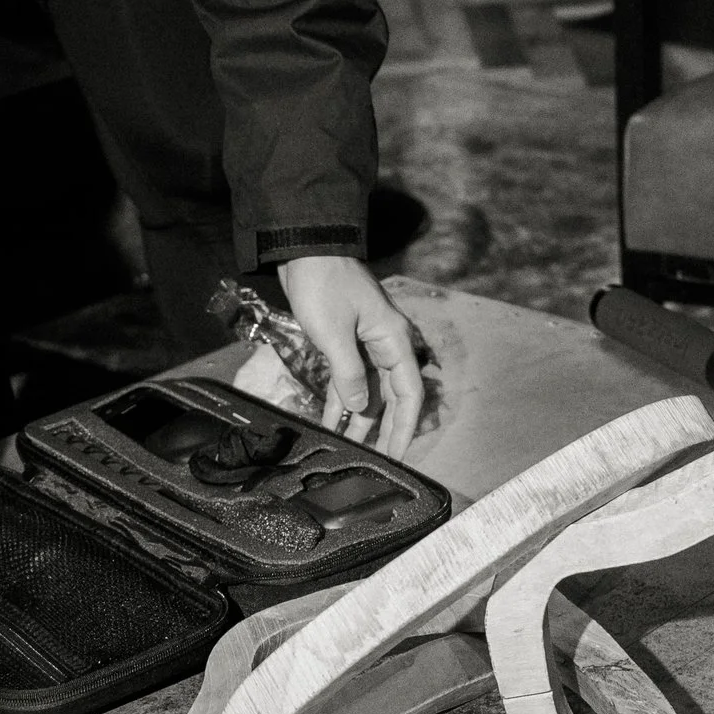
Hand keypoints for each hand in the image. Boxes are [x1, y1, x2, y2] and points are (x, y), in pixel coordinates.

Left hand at [276, 254, 429, 455]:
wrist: (305, 250)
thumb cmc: (324, 285)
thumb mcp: (334, 332)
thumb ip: (348, 374)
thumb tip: (358, 409)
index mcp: (392, 339)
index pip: (408, 393)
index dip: (405, 427)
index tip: (398, 456)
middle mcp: (385, 344)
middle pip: (392, 396)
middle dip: (386, 430)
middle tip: (379, 464)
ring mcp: (365, 345)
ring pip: (370, 391)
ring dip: (360, 420)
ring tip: (351, 451)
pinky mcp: (345, 343)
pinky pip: (349, 380)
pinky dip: (342, 402)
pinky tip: (332, 424)